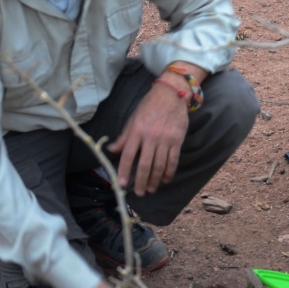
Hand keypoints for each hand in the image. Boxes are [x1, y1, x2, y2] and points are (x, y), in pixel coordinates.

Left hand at [107, 80, 189, 196]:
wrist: (171, 94)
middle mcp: (150, 137)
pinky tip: (166, 180)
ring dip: (155, 180)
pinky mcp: (177, 140)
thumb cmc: (149, 106)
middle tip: (139, 193)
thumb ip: (124, 137)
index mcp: (136, 131)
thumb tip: (112, 150)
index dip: (124, 171)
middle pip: (144, 165)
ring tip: (151, 189)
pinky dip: (169, 172)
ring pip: (159, 166)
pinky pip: (173, 160)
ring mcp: (165, 139)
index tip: (122, 184)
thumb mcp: (133, 119)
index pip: (128, 155)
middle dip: (141, 181)